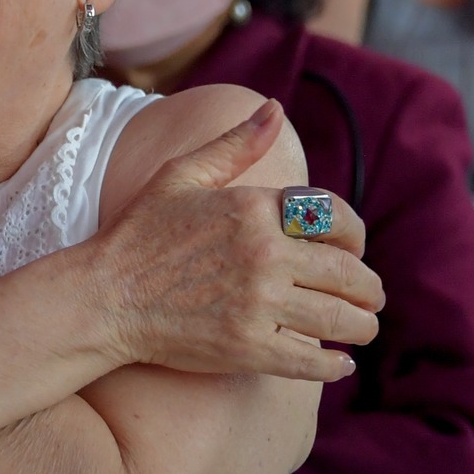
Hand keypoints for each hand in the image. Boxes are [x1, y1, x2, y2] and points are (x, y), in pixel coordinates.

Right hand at [93, 101, 383, 381]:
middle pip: (348, 274)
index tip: (354, 252)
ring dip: (361, 326)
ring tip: (362, 329)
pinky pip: (311, 361)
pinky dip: (334, 366)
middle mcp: (263, 254)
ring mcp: (257, 304)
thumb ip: (234, 144)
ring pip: (339, 319)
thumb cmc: (137, 235)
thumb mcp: (181, 176)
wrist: (102, 297)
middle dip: (368, 289)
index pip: (336, 219)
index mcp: (254, 208)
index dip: (356, 237)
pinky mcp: (247, 348)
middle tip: (371, 298)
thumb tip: (275, 107)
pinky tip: (340, 364)